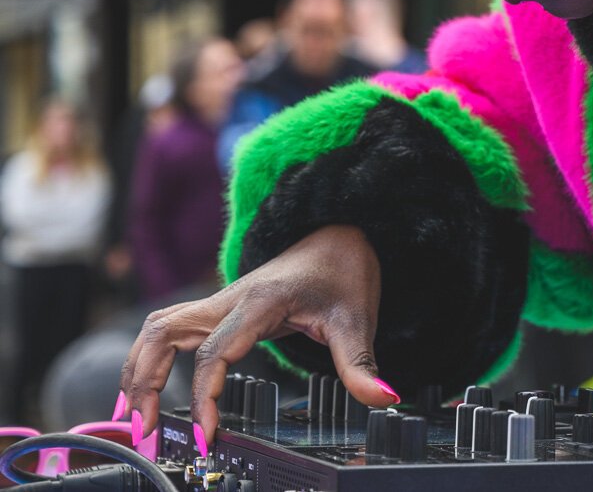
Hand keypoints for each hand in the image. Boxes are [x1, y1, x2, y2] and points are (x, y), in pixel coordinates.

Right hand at [119, 225, 393, 448]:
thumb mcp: (359, 318)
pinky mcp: (218, 309)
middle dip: (144, 382)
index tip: (208, 433)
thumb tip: (384, 398)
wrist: (339, 233)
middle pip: (162, 334)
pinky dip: (148, 358)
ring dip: (137, 370)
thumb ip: (363, 363)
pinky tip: (144, 391)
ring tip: (135, 418)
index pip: (214, 352)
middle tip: (146, 431)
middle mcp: (229, 300)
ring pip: (156, 329)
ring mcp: (219, 303)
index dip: (205, 395)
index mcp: (259, 301)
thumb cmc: (343, 271)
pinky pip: (169, 330)